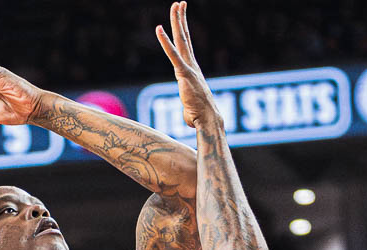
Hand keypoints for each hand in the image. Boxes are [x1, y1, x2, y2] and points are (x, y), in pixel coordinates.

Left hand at [156, 2, 219, 127]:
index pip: (186, 46)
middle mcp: (192, 65)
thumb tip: (189, 116)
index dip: (183, 30)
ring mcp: (188, 68)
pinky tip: (158, 29)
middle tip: (179, 3)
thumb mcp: (190, 108)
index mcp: (192, 70)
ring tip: (176, 4)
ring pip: (182, 40)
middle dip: (181, 19)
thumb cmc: (200, 117)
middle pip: (185, 37)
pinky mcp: (184, 74)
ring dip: (178, 21)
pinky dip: (165, 42)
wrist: (208, 120)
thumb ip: (188, 106)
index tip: (181, 17)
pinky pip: (173, 54)